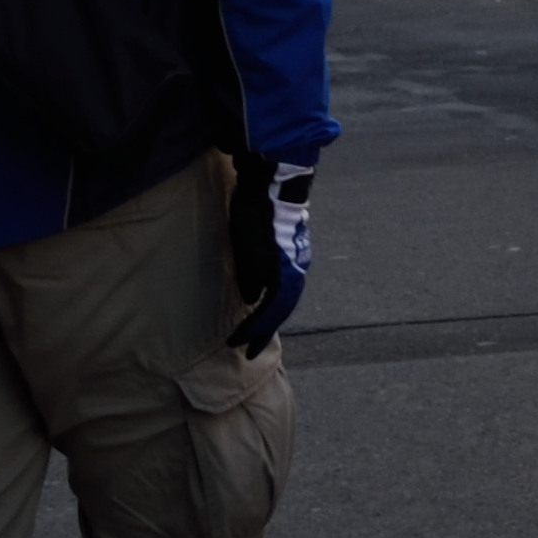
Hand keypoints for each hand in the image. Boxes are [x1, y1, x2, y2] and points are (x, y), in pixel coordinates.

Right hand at [233, 162, 313, 355]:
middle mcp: (296, 267)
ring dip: (261, 329)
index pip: (281, 298)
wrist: (269, 185)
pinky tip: (246, 330)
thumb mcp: (253, 245)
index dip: (267, 319)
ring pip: (280, 308)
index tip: (251, 336)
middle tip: (248, 351)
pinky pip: (275, 301)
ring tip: (241, 344)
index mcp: (291, 262)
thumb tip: (251, 298)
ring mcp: (292, 266)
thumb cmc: (259, 210)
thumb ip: (253, 272)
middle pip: (283, 308)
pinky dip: (261, 318)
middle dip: (264, 331)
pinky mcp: (283, 265)